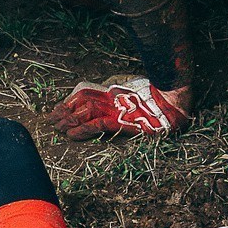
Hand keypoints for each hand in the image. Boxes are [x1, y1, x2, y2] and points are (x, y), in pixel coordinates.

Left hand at [47, 76, 189, 139]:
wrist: (176, 103)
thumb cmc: (161, 101)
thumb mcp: (136, 98)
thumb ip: (121, 101)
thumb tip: (108, 103)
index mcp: (114, 92)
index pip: (86, 94)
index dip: (70, 101)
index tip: (58, 109)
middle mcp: (113, 99)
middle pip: (82, 102)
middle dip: (65, 112)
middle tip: (51, 120)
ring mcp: (118, 109)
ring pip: (87, 113)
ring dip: (69, 121)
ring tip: (57, 128)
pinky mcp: (123, 121)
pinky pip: (98, 124)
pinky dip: (83, 129)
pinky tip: (71, 135)